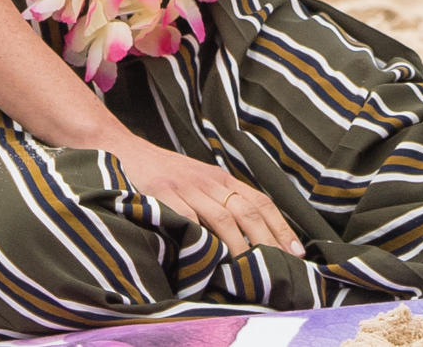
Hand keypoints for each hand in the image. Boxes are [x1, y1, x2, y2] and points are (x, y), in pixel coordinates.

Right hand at [114, 136, 303, 260]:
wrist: (125, 152)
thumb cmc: (165, 173)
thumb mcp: (198, 181)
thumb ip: (220, 200)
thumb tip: (252, 234)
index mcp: (220, 177)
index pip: (259, 201)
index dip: (281, 226)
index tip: (297, 252)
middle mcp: (208, 181)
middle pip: (246, 211)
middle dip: (268, 241)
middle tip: (282, 266)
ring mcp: (186, 188)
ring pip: (222, 218)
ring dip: (240, 246)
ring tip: (252, 270)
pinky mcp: (164, 197)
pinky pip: (189, 220)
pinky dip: (203, 239)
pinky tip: (213, 257)